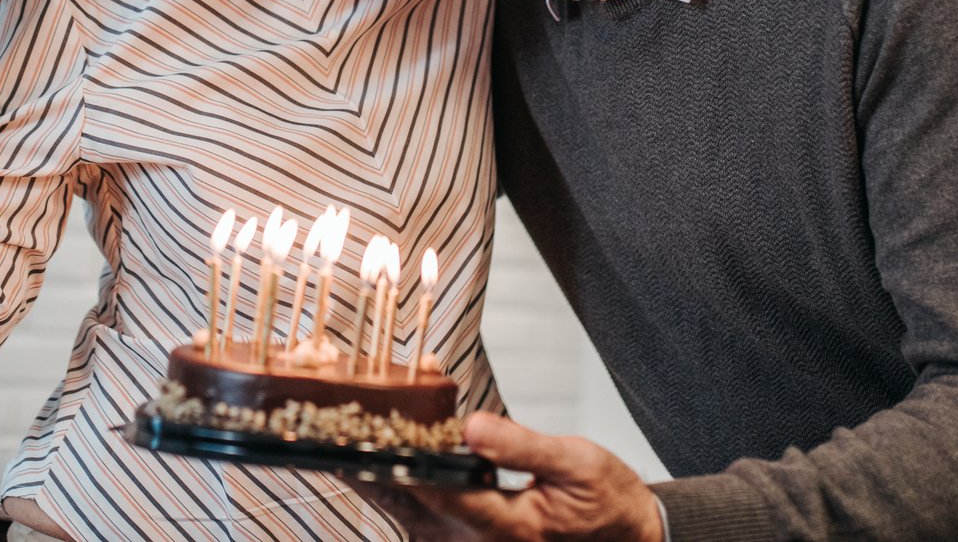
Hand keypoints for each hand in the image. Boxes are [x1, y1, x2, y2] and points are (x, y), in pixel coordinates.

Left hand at [361, 412, 663, 540]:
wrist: (623, 533)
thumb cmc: (603, 498)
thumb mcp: (575, 461)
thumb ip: (522, 445)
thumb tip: (472, 426)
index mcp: (509, 526)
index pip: (441, 494)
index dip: (401, 464)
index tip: (367, 437)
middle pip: (411, 506)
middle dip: (374, 469)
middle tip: (335, 432)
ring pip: (408, 514)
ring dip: (379, 477)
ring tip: (345, 436)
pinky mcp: (466, 541)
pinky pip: (420, 517)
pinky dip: (399, 486)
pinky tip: (381, 457)